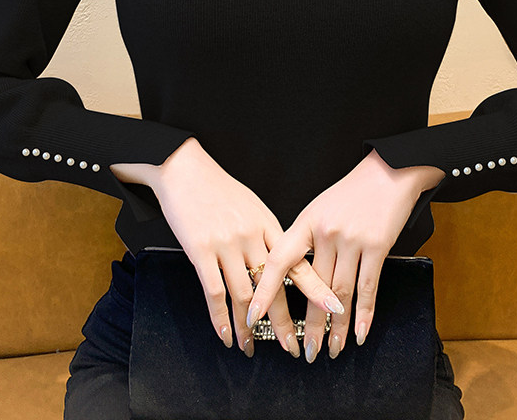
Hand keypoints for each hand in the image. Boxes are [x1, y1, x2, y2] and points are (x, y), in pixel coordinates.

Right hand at [148, 139, 344, 358]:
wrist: (184, 168)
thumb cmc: (218, 187)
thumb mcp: (251, 206)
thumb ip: (266, 233)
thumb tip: (281, 261)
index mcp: (268, 225)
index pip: (297, 263)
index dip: (316, 289)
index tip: (332, 310)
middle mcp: (251, 236)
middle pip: (275, 287)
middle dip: (285, 322)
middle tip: (294, 347)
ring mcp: (226, 244)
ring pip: (244, 296)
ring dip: (249, 328)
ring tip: (252, 348)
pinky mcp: (200, 250)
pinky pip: (214, 292)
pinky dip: (221, 319)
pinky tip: (225, 336)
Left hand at [246, 150, 444, 362]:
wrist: (389, 172)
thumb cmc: (351, 192)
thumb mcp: (319, 209)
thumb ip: (305, 238)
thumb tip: (291, 274)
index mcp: (305, 222)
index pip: (278, 260)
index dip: (264, 290)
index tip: (252, 316)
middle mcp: (326, 232)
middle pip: (313, 288)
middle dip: (308, 324)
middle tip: (302, 351)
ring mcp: (352, 239)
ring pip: (339, 293)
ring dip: (336, 326)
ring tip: (331, 349)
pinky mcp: (378, 245)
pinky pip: (368, 287)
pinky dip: (364, 314)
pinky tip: (360, 333)